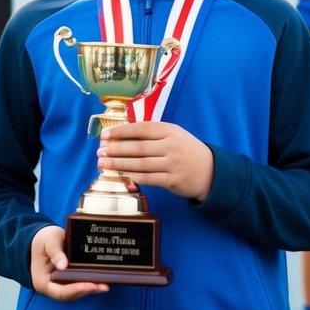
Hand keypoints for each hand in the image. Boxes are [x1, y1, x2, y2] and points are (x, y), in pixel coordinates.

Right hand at [29, 225, 108, 300]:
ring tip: (105, 285)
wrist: (42, 239)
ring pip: (75, 292)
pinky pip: (77, 285)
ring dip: (90, 290)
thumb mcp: (49, 240)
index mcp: (42, 281)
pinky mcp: (66, 282)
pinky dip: (88, 284)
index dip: (75, 290)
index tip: (89, 285)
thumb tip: (63, 265)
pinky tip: (100, 281)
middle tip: (104, 286)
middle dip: (86, 291)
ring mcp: (58, 286)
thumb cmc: (45, 239)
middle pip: (70, 295)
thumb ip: (55, 251)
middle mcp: (50, 287)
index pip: (60, 292)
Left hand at [97, 121, 213, 200]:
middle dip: (115, 149)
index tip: (105, 135)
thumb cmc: (186, 151)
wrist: (210, 171)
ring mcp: (173, 163)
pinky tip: (121, 175)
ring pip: (140, 164)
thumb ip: (153, 134)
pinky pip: (149, 178)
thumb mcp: (174, 135)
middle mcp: (171, 146)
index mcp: (170, 130)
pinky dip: (133, 177)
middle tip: (99, 151)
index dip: (121, 131)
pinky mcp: (173, 180)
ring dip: (119, 164)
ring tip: (104, 163)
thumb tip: (123, 135)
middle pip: (138, 147)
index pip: (141, 129)